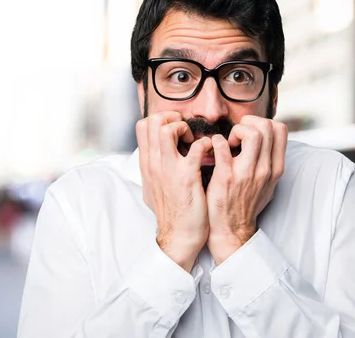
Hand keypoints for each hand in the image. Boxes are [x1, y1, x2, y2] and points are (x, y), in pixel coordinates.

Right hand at [136, 111, 212, 271]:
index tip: (176, 128)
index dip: (161, 119)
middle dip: (172, 118)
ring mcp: (169, 169)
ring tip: (194, 140)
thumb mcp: (154, 186)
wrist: (178, 236)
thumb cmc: (172, 212)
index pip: (143, 126)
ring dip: (184, 128)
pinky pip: (197, 148)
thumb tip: (158, 154)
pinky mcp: (187, 177)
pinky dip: (207, 144)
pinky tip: (211, 153)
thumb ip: (155, 167)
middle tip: (186, 130)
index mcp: (147, 164)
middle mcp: (154, 163)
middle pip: (152, 122)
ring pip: (166, 129)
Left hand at [206, 115, 287, 263]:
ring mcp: (246, 173)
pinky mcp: (226, 177)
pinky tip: (213, 151)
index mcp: (275, 169)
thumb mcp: (268, 185)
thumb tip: (267, 142)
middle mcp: (264, 169)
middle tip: (236, 135)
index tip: (250, 134)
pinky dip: (215, 141)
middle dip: (248, 123)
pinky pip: (221, 145)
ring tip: (228, 143)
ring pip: (253, 134)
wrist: (231, 230)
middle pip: (267, 127)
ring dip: (236, 131)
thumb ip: (269, 164)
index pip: (280, 130)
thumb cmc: (246, 206)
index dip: (263, 123)